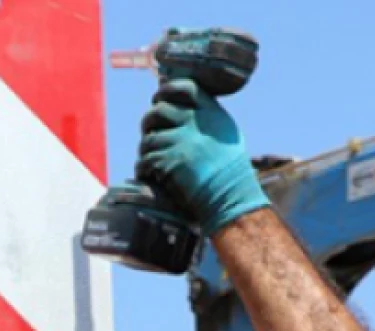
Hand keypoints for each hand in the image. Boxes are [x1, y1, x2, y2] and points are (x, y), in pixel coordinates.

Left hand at [135, 78, 268, 235]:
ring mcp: (180, 141)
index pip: (184, 88)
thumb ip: (207, 121)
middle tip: (149, 132)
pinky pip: (144, 160)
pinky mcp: (168, 162)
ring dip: (146, 150)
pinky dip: (143, 170)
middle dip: (149, 121)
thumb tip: (183, 110)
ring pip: (148, 138)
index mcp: (211, 113)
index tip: (158, 98)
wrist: (231, 198)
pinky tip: (148, 176)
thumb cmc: (231, 173)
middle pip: (159, 110)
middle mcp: (194, 123)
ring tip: (151, 161)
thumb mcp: (226, 136)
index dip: (166, 90)